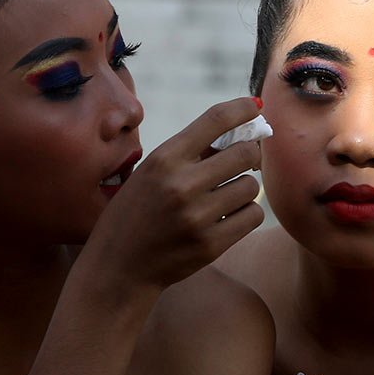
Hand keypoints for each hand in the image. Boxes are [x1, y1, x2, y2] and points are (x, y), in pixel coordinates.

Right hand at [85, 99, 265, 292]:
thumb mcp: (150, 173)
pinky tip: (229, 216)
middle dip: (250, 154)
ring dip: (244, 188)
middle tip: (244, 160)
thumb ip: (189, 154)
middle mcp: (181, 184)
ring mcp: (197, 217)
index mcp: (164, 159)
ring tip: (226, 195)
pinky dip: (246, 214)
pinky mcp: (210, 245)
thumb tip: (242, 133)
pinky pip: (252, 216)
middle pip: (245, 153)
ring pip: (251, 187)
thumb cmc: (136, 212)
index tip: (254, 108)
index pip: (216, 120)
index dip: (242, 108)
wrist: (118, 266)